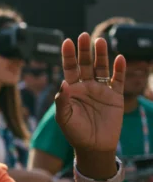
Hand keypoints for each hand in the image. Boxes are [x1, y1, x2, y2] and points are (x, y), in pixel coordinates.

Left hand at [54, 34, 124, 155]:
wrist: (94, 146)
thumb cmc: (75, 133)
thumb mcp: (64, 118)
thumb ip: (62, 101)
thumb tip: (63, 83)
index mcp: (71, 89)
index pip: (69, 68)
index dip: (68, 55)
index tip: (66, 42)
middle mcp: (86, 86)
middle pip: (85, 64)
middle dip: (84, 50)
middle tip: (83, 35)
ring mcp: (101, 90)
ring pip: (101, 68)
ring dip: (101, 55)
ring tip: (101, 41)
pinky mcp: (115, 97)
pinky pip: (117, 80)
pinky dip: (119, 70)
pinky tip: (119, 58)